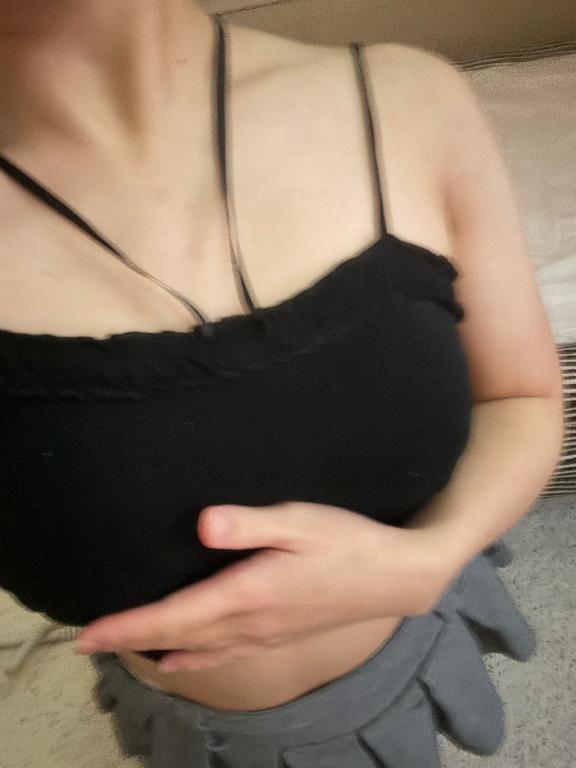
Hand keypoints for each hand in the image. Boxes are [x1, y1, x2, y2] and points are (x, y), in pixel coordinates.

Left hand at [75, 501, 450, 672]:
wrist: (393, 576)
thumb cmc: (347, 541)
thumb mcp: (301, 521)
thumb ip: (251, 523)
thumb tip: (203, 524)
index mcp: (248, 592)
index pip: (175, 616)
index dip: (129, 626)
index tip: (88, 635)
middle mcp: (250, 622)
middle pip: (177, 637)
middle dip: (130, 640)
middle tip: (86, 644)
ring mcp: (264, 634)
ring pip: (196, 649)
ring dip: (154, 649)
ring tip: (121, 649)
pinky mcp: (277, 636)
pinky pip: (221, 655)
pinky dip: (191, 660)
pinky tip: (179, 662)